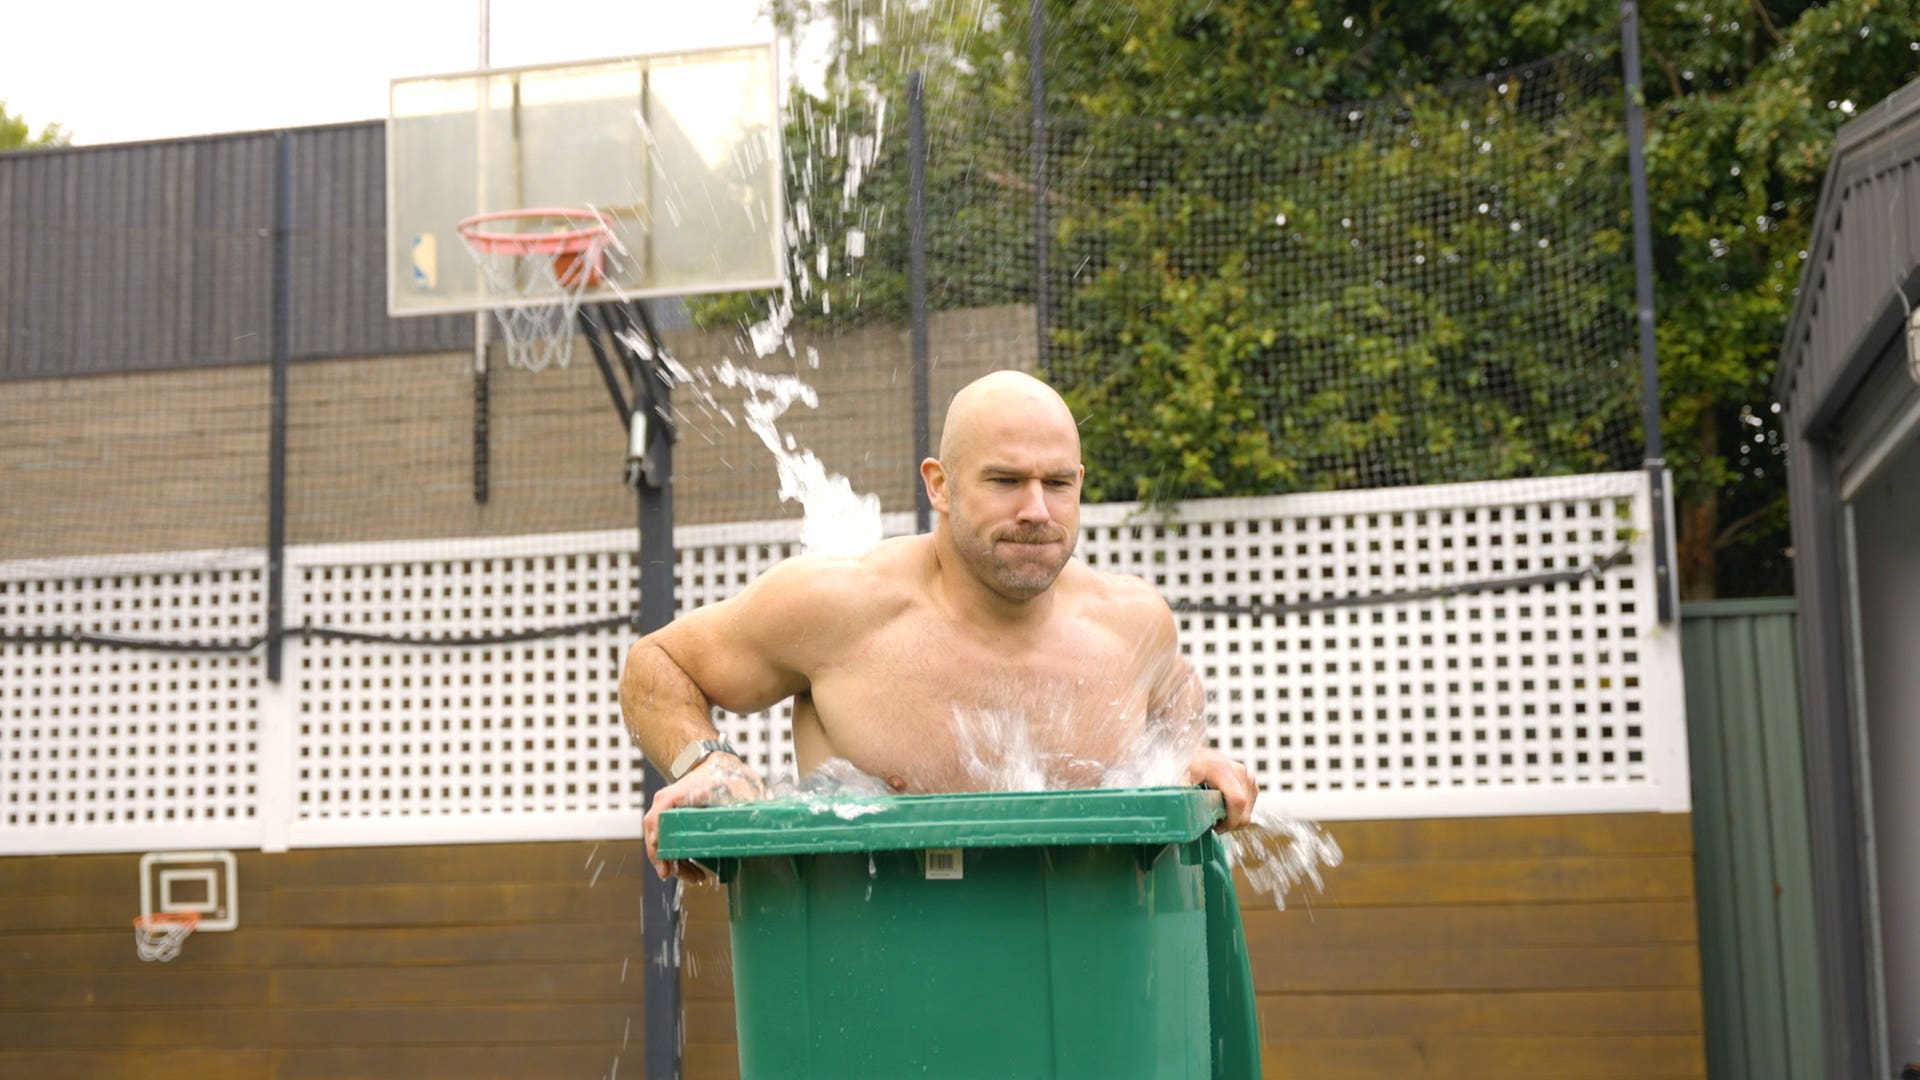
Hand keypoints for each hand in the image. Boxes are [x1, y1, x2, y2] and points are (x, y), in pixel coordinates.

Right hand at [643, 753, 763, 883]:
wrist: (720, 764)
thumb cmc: (723, 775)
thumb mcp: (726, 787)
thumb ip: (724, 799)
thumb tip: (721, 811)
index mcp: (672, 797)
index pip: (655, 823)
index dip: (658, 847)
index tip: (665, 868)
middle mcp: (665, 805)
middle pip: (657, 838)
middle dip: (667, 862)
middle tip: (683, 878)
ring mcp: (669, 813)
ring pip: (663, 844)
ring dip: (677, 864)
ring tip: (697, 878)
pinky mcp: (676, 821)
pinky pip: (671, 842)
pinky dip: (681, 858)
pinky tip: (696, 871)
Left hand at [1183, 746, 1256, 831]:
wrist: (1192, 756)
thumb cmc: (1184, 769)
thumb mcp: (1179, 781)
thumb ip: (1184, 796)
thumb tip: (1183, 813)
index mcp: (1220, 768)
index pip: (1237, 801)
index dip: (1229, 821)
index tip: (1215, 827)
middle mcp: (1237, 769)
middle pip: (1244, 809)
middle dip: (1229, 822)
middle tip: (1212, 822)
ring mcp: (1246, 774)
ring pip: (1248, 810)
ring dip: (1233, 817)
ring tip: (1215, 811)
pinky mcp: (1249, 779)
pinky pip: (1249, 804)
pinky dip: (1237, 811)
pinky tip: (1222, 806)